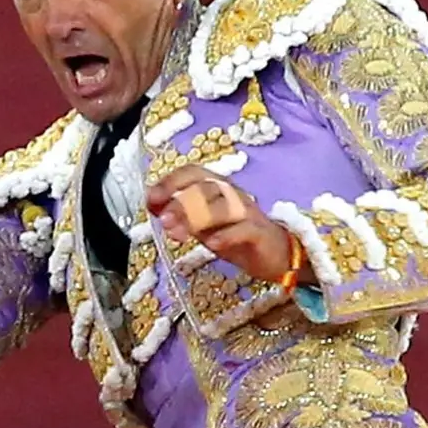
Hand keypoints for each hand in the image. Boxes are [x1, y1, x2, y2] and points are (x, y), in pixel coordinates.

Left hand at [145, 167, 299, 283]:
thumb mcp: (202, 226)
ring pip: (222, 206)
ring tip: (176, 233)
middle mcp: (232, 194)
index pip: (193, 173)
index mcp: (217, 188)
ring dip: (196, 218)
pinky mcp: (259, 233)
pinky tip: (211, 244)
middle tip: (162, 219)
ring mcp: (247, 212)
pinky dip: (226, 235)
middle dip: (180, 202)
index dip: (170, 182)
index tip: (151, 199)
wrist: (275, 255)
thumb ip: (181, 215)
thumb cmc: (236, 236)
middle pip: (205, 188)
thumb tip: (154, 205)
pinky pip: (243, 229)